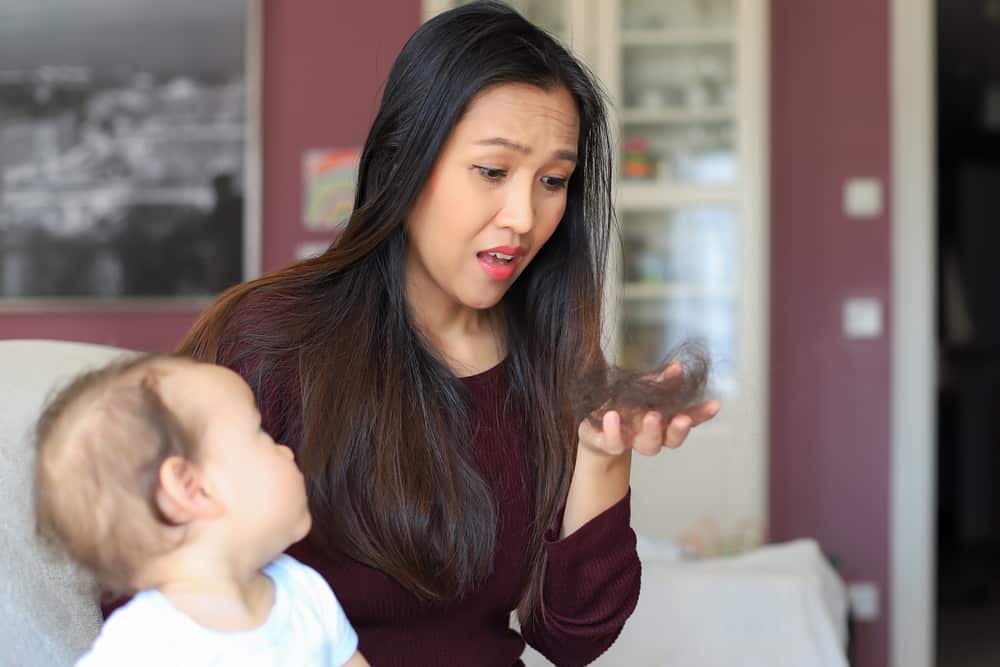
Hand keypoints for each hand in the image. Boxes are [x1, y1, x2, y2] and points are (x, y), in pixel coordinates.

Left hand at [577, 361, 720, 457]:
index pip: (687, 419)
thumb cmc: (621, 406)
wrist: (592, 427)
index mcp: (663, 422)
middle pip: (671, 439)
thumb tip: (678, 366)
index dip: (701, 414)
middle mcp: (651, 435)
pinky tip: (612, 416)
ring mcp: (631, 442)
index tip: (715, 404)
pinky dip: (614, 430)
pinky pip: (613, 442)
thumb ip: (660, 382)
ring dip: (651, 431)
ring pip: (648, 445)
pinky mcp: (607, 444)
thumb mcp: (640, 389)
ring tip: (651, 415)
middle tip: (681, 418)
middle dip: (678, 429)